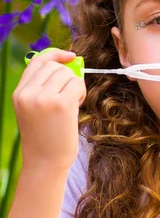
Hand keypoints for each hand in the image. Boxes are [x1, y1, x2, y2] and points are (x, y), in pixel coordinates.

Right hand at [12, 48, 86, 170]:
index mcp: (19, 93)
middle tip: (71, 96)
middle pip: (55, 66)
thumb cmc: (45, 137)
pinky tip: (76, 107)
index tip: (69, 56)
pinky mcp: (61, 104)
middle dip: (68, 76)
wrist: (45, 162)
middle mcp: (28, 93)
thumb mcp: (34, 110)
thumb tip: (69, 62)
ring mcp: (43, 98)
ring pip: (67, 74)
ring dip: (76, 86)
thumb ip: (44, 87)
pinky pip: (77, 83)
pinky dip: (81, 92)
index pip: (37, 61)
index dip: (55, 54)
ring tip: (72, 105)